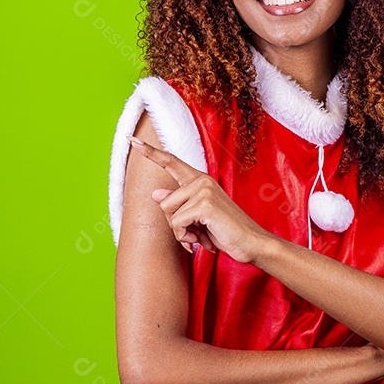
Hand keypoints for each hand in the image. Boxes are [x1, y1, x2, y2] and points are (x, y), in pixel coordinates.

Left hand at [128, 136, 270, 263]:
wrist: (251, 243)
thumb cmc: (224, 231)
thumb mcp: (196, 218)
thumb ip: (177, 205)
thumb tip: (155, 195)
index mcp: (199, 180)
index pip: (171, 162)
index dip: (150, 152)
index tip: (132, 140)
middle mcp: (201, 180)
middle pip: (163, 203)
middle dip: (174, 225)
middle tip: (196, 232)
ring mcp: (203, 189)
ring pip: (169, 213)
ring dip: (181, 232)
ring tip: (201, 235)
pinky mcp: (205, 203)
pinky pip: (178, 222)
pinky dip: (187, 236)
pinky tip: (204, 239)